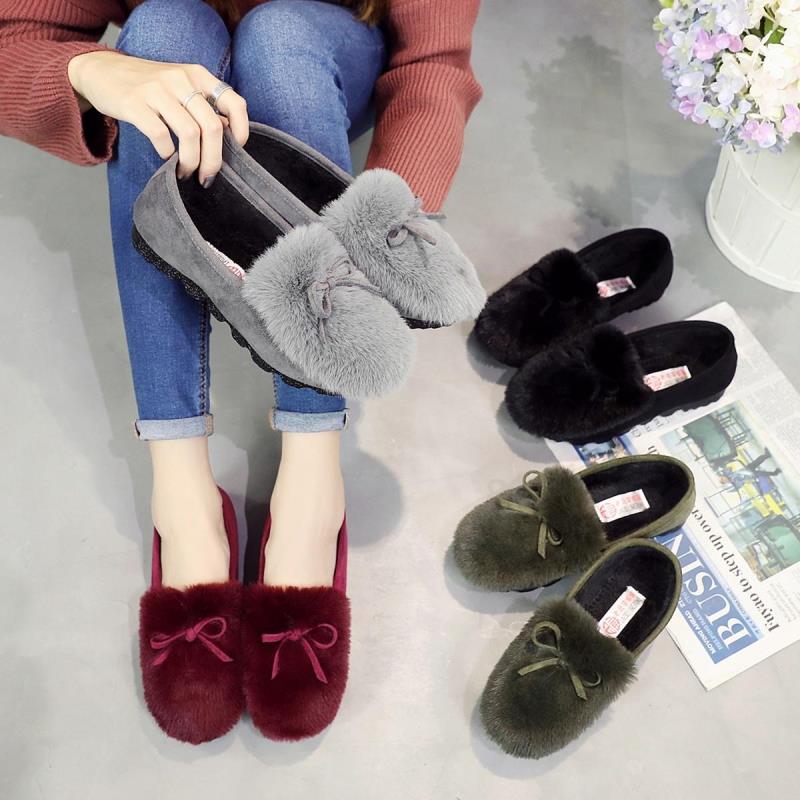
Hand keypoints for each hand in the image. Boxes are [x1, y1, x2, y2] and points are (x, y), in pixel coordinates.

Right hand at [68, 50, 248, 184]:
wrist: (101, 70)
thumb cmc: (149, 86)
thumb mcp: (181, 88)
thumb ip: (204, 108)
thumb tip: (227, 133)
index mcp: (198, 75)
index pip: (234, 103)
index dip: (241, 131)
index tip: (235, 150)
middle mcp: (181, 79)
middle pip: (212, 127)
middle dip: (213, 160)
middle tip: (207, 177)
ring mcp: (156, 89)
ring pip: (190, 134)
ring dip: (191, 162)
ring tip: (186, 173)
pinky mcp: (134, 102)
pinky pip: (160, 135)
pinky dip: (167, 153)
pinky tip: (166, 157)